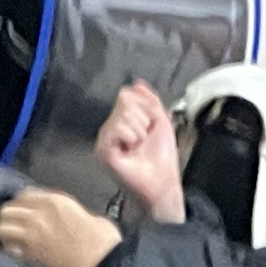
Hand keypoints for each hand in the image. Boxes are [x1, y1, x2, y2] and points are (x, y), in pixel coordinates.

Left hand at [0, 186, 122, 266]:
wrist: (102, 263)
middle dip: (10, 216)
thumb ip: (68, 210)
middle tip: (17, 224)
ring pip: (2, 227)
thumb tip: (60, 216)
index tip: (26, 210)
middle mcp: (39, 214)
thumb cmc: (102, 240)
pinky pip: (9, 248)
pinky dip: (10, 250)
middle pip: (8, 209)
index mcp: (55, 201)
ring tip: (14, 238)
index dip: (24, 203)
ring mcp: (32, 235)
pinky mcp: (30, 254)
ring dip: (6, 232)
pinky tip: (18, 252)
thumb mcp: (87, 213)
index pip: (25, 194)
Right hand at [98, 81, 183, 220]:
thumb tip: (137, 83)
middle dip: (143, 119)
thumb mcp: (161, 122)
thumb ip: (150, 101)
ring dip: (139, 131)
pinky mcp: (102, 150)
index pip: (127, 94)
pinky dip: (132, 137)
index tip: (151, 128)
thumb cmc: (162, 158)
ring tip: (138, 147)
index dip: (145, 107)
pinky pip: (117, 127)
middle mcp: (108, 129)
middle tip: (144, 140)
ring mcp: (103, 140)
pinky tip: (131, 151)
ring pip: (123, 114)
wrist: (162, 183)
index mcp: (120, 121)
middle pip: (124, 100)